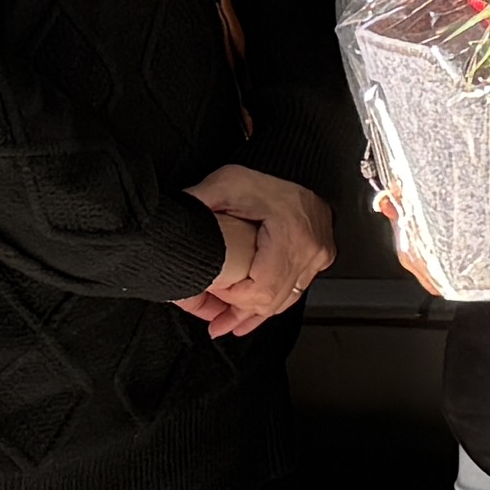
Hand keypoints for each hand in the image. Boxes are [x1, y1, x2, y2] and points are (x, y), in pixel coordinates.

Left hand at [180, 163, 334, 336]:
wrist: (303, 164)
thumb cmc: (270, 173)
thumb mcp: (227, 183)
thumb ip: (199, 203)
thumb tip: (171, 219)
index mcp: (290, 235)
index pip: (261, 288)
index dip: (234, 298)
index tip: (213, 291)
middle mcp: (310, 250)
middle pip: (273, 300)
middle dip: (240, 314)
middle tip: (216, 323)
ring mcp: (318, 256)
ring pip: (284, 301)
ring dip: (255, 315)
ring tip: (228, 325)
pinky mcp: (319, 258)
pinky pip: (294, 291)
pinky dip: (272, 303)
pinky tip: (253, 317)